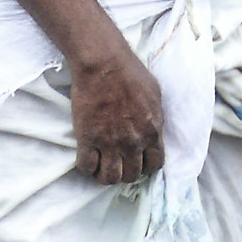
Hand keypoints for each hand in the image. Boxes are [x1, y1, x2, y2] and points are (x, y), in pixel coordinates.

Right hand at [68, 43, 165, 184]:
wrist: (104, 64)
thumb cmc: (131, 73)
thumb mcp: (155, 96)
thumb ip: (155, 117)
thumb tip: (154, 127)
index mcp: (153, 132)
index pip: (155, 165)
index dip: (146, 166)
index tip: (138, 161)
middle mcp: (134, 143)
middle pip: (132, 175)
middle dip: (125, 172)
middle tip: (117, 164)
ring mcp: (110, 143)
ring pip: (110, 177)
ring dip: (105, 175)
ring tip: (101, 167)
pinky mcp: (87, 139)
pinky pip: (86, 166)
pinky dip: (86, 167)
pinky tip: (86, 159)